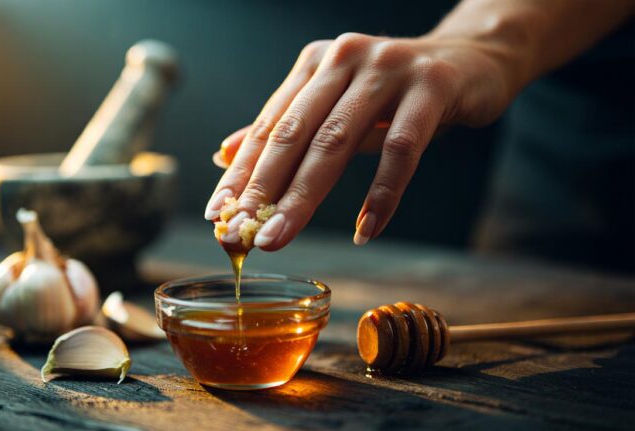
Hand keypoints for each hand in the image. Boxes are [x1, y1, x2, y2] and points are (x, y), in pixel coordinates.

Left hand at [205, 32, 513, 249]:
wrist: (472, 60)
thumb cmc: (397, 91)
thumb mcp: (337, 104)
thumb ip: (287, 126)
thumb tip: (227, 155)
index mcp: (316, 64)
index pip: (270, 126)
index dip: (241, 172)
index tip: (217, 214)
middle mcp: (344, 59)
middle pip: (295, 134)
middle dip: (263, 190)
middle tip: (241, 235)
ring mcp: (388, 69)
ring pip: (337, 141)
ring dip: (305, 196)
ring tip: (280, 237)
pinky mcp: (431, 86)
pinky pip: (402, 148)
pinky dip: (382, 193)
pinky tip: (365, 229)